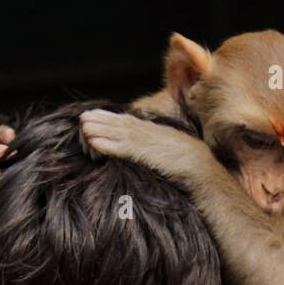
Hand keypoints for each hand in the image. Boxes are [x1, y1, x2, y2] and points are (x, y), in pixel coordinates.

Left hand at [78, 108, 207, 179]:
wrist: (202, 168)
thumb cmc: (189, 162)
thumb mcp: (170, 150)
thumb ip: (156, 146)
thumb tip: (148, 150)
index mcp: (152, 130)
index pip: (126, 121)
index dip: (109, 118)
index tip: (94, 117)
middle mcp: (147, 132)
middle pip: (118, 123)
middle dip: (99, 120)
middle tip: (81, 118)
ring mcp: (145, 142)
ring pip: (116, 133)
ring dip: (98, 130)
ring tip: (83, 128)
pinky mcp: (144, 154)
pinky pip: (121, 148)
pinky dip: (107, 145)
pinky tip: (94, 145)